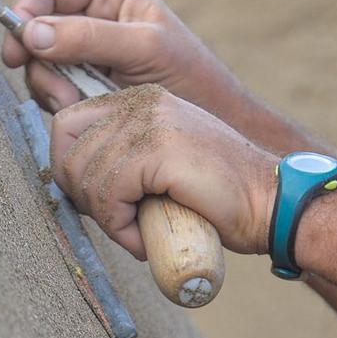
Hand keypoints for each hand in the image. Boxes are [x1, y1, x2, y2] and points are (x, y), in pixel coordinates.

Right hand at [0, 0, 242, 115]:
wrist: (213, 123)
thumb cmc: (191, 77)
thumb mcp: (144, 49)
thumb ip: (88, 37)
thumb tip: (31, 31)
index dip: (26, 9)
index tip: (19, 46)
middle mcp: (93, 16)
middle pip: (36, 26)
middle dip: (40, 60)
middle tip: (57, 91)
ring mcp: (86, 53)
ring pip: (39, 62)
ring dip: (50, 86)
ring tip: (79, 105)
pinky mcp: (83, 85)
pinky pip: (51, 88)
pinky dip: (59, 103)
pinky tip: (83, 113)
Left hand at [49, 85, 275, 260]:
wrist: (271, 203)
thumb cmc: (216, 196)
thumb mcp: (159, 165)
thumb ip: (120, 158)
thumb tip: (67, 177)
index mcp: (139, 99)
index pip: (67, 123)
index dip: (70, 168)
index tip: (101, 201)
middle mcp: (142, 101)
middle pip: (64, 142)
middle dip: (79, 191)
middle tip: (115, 219)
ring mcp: (151, 121)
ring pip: (84, 171)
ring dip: (104, 216)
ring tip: (136, 232)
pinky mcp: (160, 149)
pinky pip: (109, 192)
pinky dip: (119, 226)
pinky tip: (144, 238)